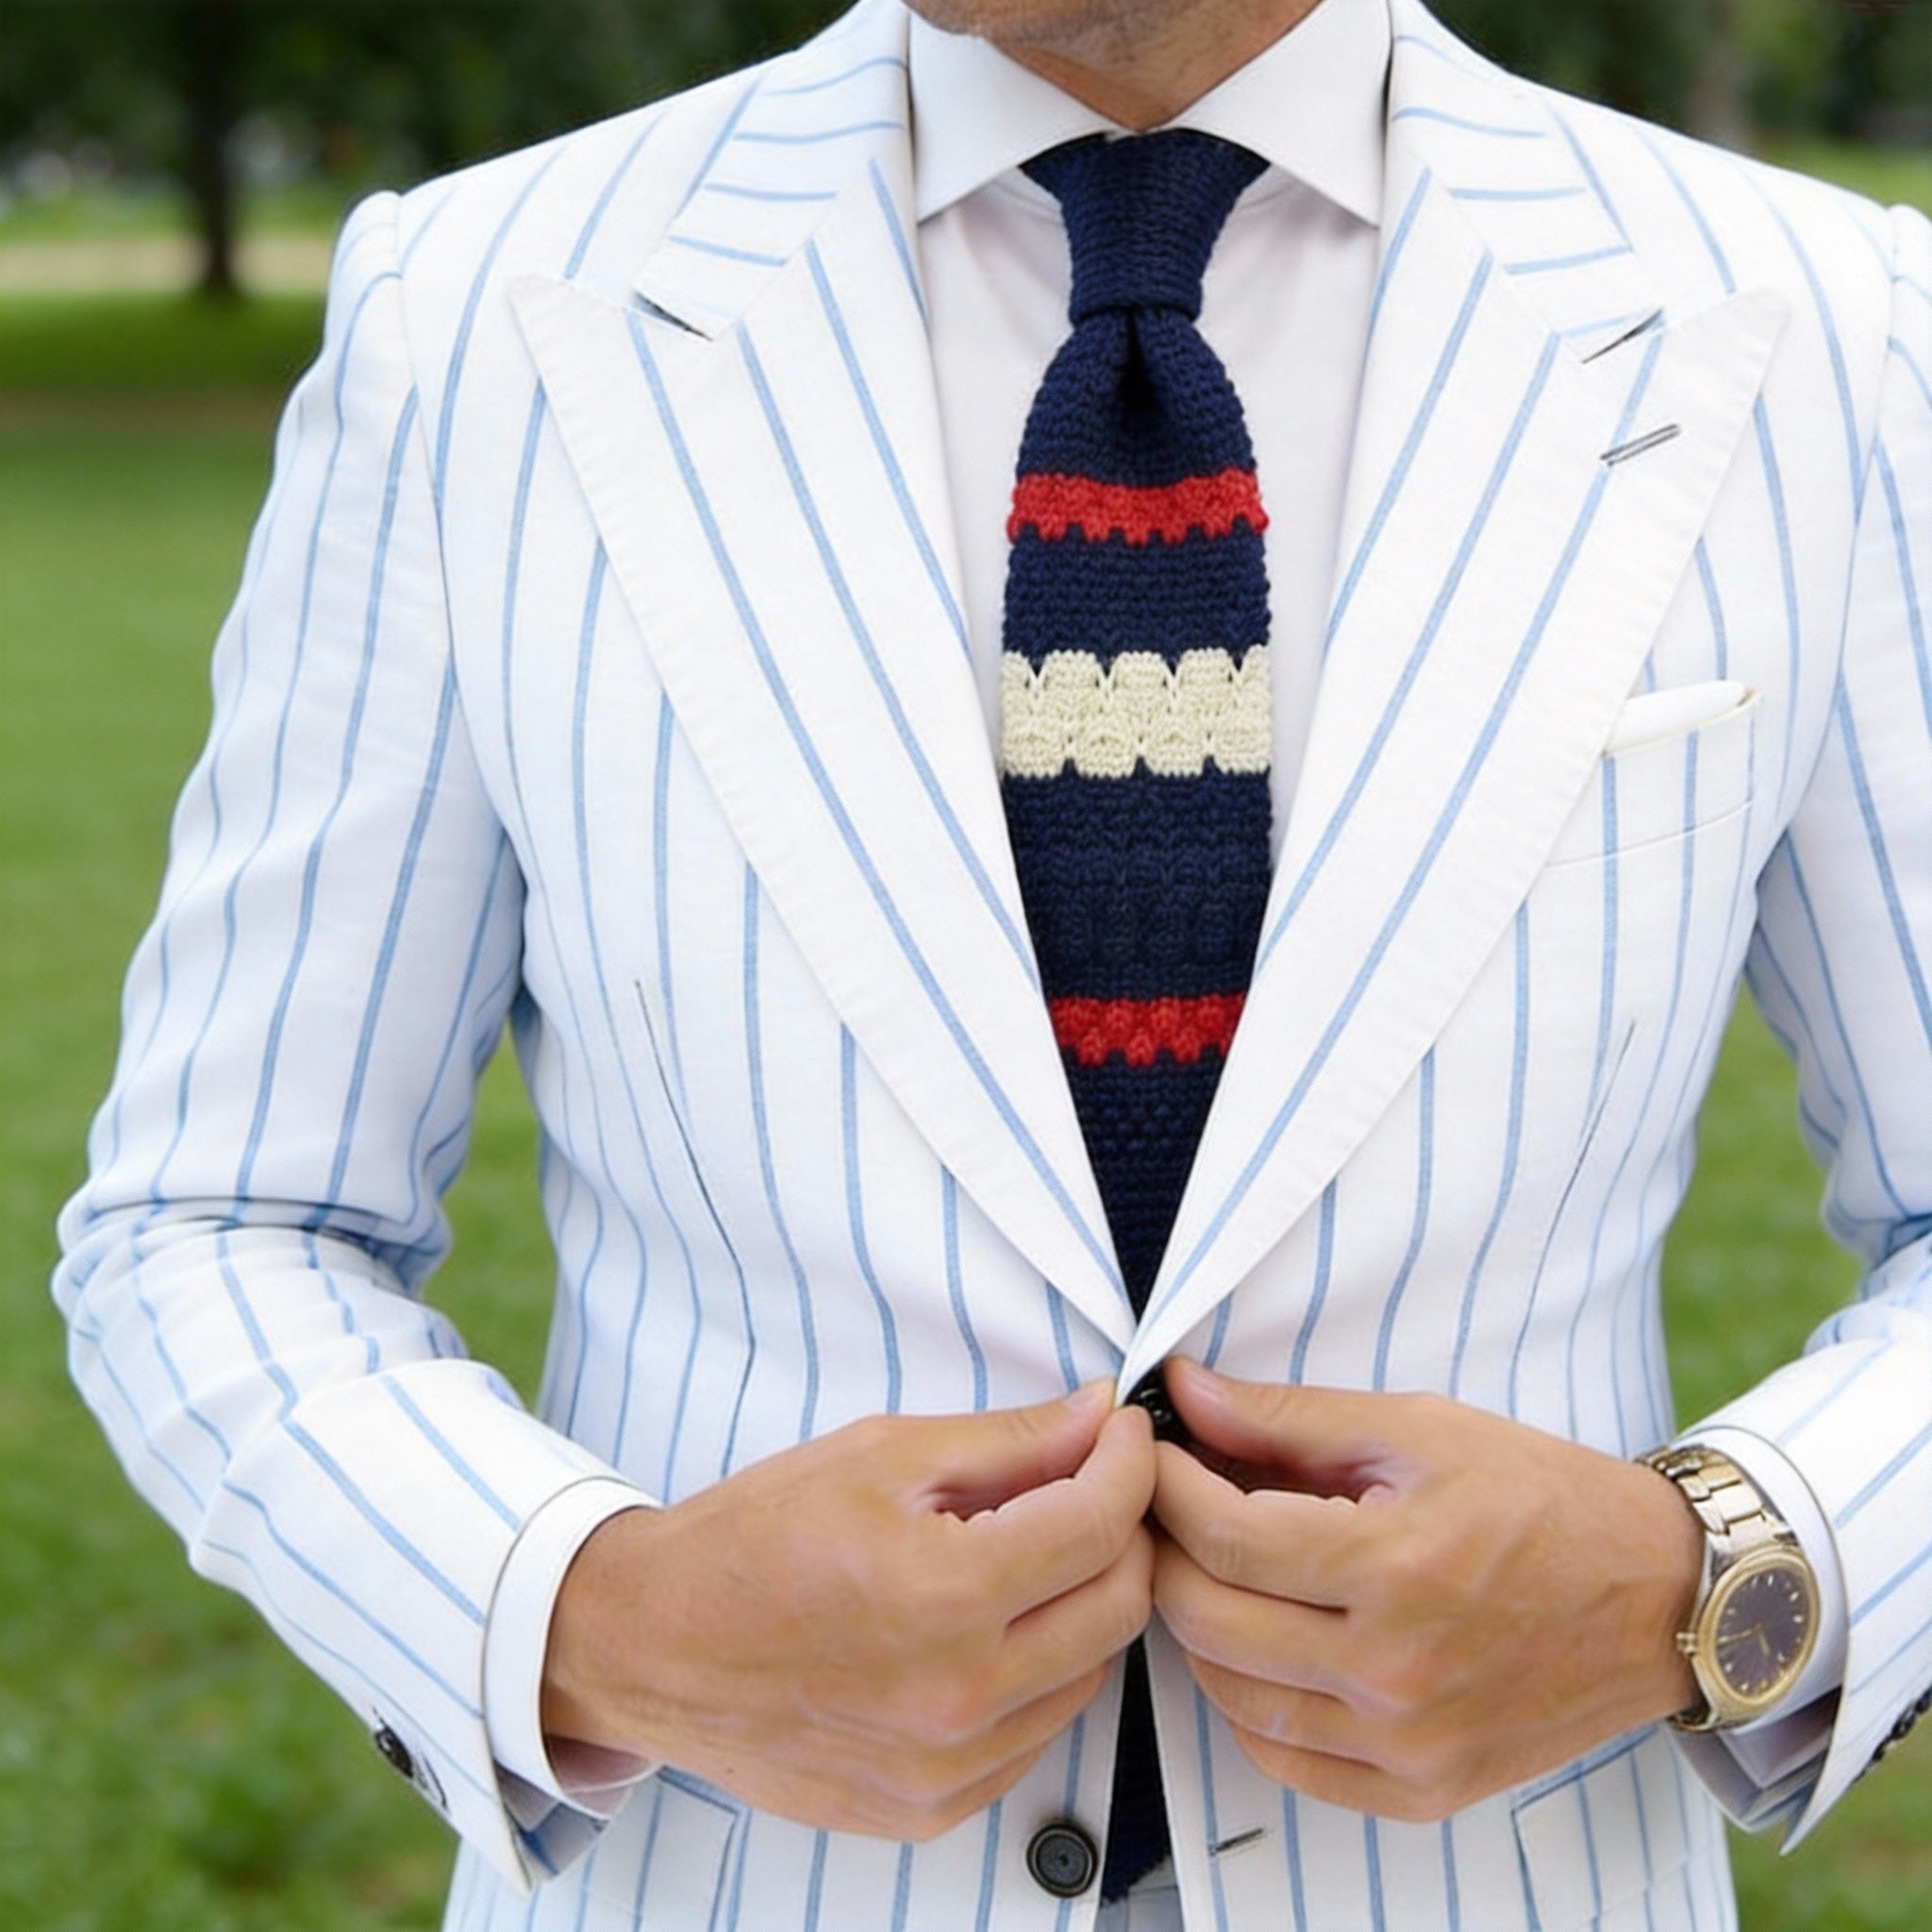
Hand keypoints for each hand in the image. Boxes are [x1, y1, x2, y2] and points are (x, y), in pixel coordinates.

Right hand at [542, 1385, 1156, 1840]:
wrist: (655, 1644)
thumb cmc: (752, 1541)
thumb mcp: (881, 1455)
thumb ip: (1008, 1440)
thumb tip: (1098, 1417)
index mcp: (944, 1593)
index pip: (1101, 1523)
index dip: (1129, 1462)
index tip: (1122, 1433)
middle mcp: (957, 1694)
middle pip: (1119, 1605)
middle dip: (1123, 1530)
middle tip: (1090, 1485)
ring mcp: (947, 1766)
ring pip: (1091, 1673)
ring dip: (1085, 1603)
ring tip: (1030, 1555)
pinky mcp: (932, 1807)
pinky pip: (1038, 1734)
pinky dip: (1039, 1673)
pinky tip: (990, 1627)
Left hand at [1150, 1361, 1702, 1822]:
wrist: (1657, 1595)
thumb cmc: (1540, 1497)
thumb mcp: (1416, 1428)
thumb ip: (1288, 1417)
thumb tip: (1185, 1393)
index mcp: (1398, 1568)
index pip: (1226, 1538)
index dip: (1168, 1489)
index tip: (1153, 1454)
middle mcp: (1398, 1672)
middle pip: (1211, 1621)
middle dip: (1166, 1552)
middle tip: (1164, 1507)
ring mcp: (1410, 1744)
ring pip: (1234, 1697)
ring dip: (1198, 1627)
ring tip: (1209, 1568)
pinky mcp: (1424, 1790)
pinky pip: (1287, 1761)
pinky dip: (1248, 1704)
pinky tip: (1256, 1646)